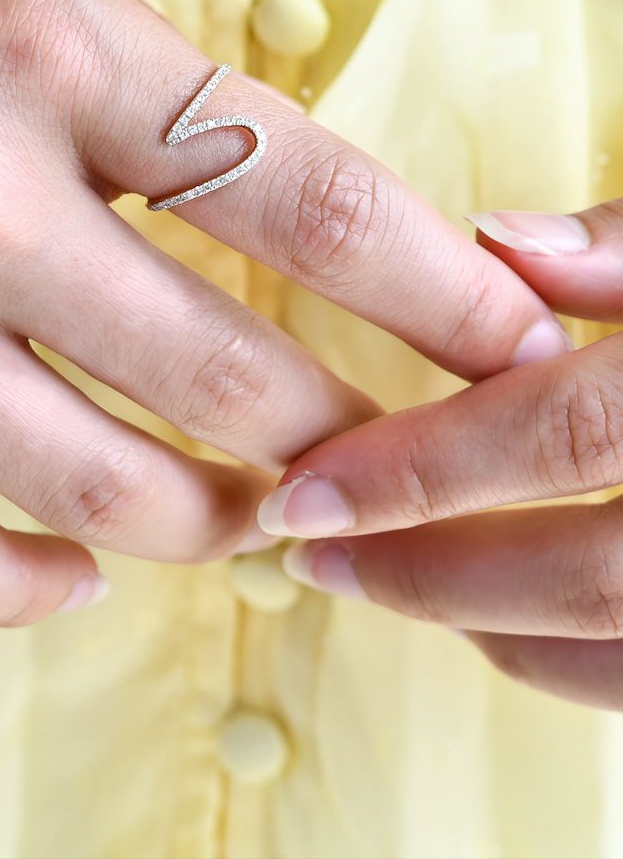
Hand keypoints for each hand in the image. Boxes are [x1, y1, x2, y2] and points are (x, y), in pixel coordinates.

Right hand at [0, 0, 567, 626]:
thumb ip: (82, 69)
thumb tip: (211, 193)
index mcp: (30, 36)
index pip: (309, 194)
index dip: (438, 285)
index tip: (499, 331)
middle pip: (240, 384)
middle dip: (332, 430)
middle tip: (349, 439)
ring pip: (116, 502)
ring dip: (203, 520)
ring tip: (216, 507)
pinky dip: (38, 584)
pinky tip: (62, 560)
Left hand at [265, 201, 622, 707]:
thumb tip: (499, 239)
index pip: (564, 435)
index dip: (422, 468)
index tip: (298, 490)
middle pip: (594, 578)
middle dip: (436, 573)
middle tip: (309, 556)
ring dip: (493, 626)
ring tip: (378, 578)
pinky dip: (560, 654)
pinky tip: (483, 613)